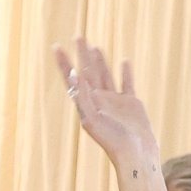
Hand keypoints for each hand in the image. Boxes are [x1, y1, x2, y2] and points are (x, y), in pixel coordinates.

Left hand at [54, 37, 157, 168]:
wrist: (134, 155)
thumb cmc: (112, 140)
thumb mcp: (93, 118)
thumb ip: (83, 97)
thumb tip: (73, 75)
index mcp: (87, 104)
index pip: (73, 79)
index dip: (65, 63)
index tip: (56, 47)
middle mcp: (99, 101)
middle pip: (88, 72)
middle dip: (82, 54)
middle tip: (77, 36)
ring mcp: (115, 102)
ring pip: (105, 75)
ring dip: (99, 61)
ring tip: (94, 46)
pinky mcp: (131, 104)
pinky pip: (127, 84)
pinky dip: (125, 72)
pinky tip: (124, 61)